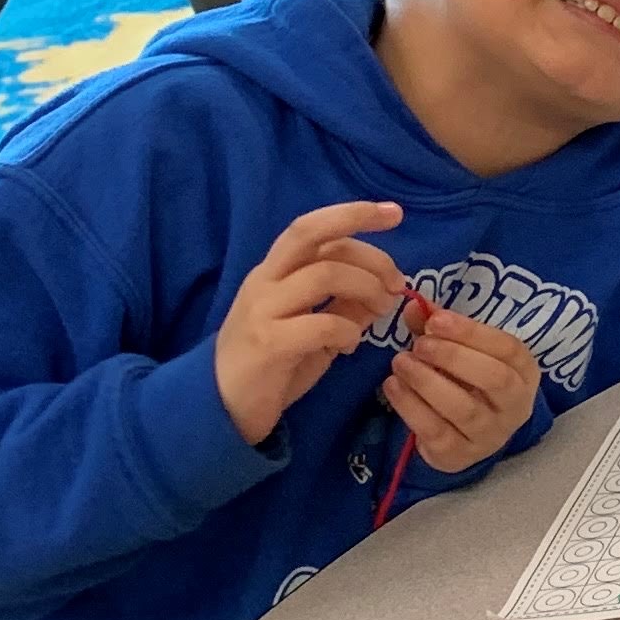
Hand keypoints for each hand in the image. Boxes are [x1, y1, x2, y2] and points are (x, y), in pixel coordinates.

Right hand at [216, 202, 407, 445]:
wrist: (221, 406)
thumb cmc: (271, 364)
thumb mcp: (313, 328)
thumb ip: (345, 305)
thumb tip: (386, 290)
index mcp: (274, 271)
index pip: (312, 227)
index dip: (354, 214)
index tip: (395, 213)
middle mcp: (265, 281)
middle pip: (313, 236)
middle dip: (368, 247)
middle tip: (397, 281)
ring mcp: (262, 310)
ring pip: (325, 274)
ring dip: (366, 289)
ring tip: (378, 313)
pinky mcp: (268, 343)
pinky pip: (322, 323)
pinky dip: (349, 331)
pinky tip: (350, 346)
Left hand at [382, 303, 540, 477]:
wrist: (463, 437)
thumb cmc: (466, 383)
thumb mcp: (461, 352)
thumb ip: (439, 328)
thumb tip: (413, 305)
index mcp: (524, 373)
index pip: (508, 349)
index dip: (473, 332)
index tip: (437, 319)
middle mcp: (515, 406)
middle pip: (494, 379)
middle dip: (454, 357)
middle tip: (420, 344)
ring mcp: (489, 434)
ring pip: (463, 408)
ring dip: (427, 381)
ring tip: (400, 362)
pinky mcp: (459, 455)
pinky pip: (435, 430)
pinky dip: (410, 406)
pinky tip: (393, 385)